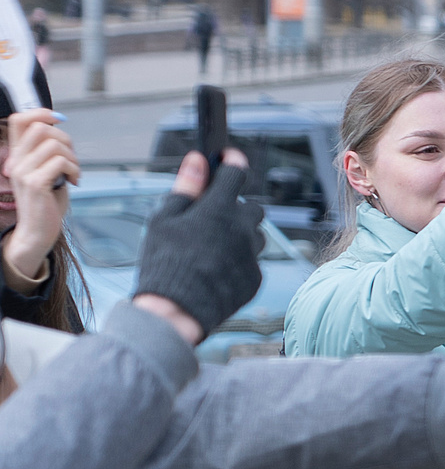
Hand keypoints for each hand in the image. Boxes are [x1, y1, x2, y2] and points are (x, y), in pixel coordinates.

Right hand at [2, 110, 76, 288]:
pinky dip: (75, 169)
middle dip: (65, 139)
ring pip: (54, 144)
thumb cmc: (46, 203)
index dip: (40, 112)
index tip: (59, 119)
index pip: (18, 120)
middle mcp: (16, 161)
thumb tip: (60, 129)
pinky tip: (74, 181)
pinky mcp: (35, 183)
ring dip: (73, 157)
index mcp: (17, 156)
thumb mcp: (45, 172)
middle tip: (72, 160)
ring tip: (73, 173)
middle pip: (41, 128)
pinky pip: (61, 162)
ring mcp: (23, 172)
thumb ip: (48, 153)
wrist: (37, 231)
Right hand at [133, 150, 263, 341]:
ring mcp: (253, 254)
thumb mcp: (164, 221)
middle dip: (235, 208)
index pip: (236, 174)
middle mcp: (242, 229)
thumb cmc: (164, 261)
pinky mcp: (256, 277)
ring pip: (255, 235)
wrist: (176, 310)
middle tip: (211, 219)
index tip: (228, 157)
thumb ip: (186, 188)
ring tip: (210, 248)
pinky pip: (252, 261)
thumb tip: (197, 159)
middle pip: (251, 207)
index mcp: (218, 209)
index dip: (232, 162)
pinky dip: (237, 261)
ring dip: (239, 235)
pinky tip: (214, 270)